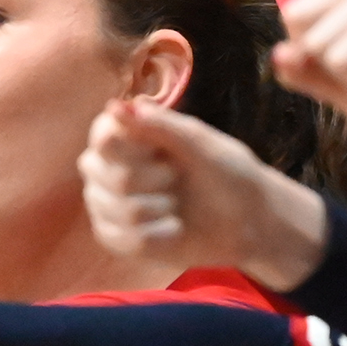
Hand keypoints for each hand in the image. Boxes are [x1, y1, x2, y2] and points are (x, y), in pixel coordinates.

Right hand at [79, 98, 328, 287]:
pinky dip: (153, 238)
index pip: (101, 134)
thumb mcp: (201, 144)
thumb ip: (159, 124)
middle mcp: (112, 165)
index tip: (163, 154)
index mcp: (131, 135)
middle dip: (145, 179)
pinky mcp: (118, 237)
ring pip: (106, 207)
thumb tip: (113, 107)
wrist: (249, 224)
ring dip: (152, 210)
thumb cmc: (229, 175)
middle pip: (97, 170)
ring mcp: (110, 203)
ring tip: (176, 208)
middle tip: (174, 178)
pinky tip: (174, 231)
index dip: (129, 148)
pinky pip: (116, 239)